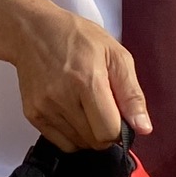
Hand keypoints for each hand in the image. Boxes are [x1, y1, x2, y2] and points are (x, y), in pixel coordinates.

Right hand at [11, 0, 148, 151]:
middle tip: (104, 109)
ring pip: (78, 145)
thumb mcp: (115, 55)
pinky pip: (60, 142)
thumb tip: (143, 128)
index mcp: (87, 81)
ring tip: (86, 107)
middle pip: (95, 142)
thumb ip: (132, 94)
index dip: (121, 129)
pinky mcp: (33, 114)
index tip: (121, 117)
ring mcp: (45, 108)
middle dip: (106, 132)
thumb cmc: (76, 38)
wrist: (32, 31)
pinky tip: (73, 113)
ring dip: (89, 134)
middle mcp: (62, 98)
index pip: (110, 131)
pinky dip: (72, 135)